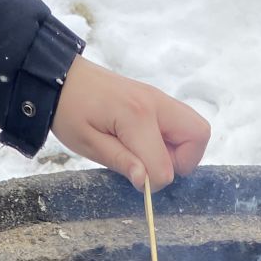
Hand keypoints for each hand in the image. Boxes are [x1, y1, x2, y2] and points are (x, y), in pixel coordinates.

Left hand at [52, 56, 210, 189]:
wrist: (61, 78)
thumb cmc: (69, 111)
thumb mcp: (88, 144)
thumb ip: (122, 162)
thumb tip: (147, 182)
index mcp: (137, 116)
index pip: (166, 165)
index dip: (154, 182)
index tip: (134, 180)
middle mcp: (156, 103)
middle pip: (199, 135)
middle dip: (184, 161)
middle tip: (153, 166)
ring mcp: (159, 99)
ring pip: (195, 129)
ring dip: (180, 150)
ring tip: (148, 154)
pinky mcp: (157, 100)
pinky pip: (181, 123)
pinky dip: (173, 139)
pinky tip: (146, 143)